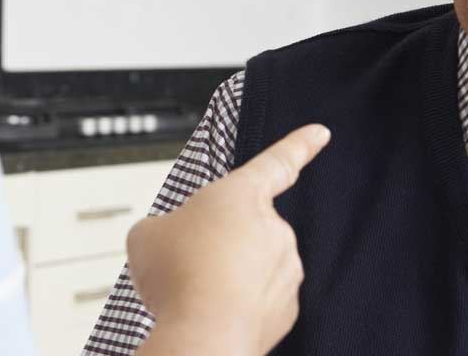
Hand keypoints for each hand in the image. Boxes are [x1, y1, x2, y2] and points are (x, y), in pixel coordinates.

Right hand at [127, 124, 330, 355]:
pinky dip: (238, 307)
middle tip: (186, 263)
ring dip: (226, 276)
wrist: (203, 336)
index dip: (299, 145)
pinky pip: (259, 301)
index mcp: (242, 195)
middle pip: (244, 228)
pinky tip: (211, 315)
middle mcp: (273, 228)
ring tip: (195, 293)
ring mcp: (285, 270)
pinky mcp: (286, 309)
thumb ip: (162, 229)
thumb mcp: (146, 235)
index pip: (276, 162)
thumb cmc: (178, 279)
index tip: (321, 133)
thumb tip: (166, 242)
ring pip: (252, 267)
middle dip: (218, 243)